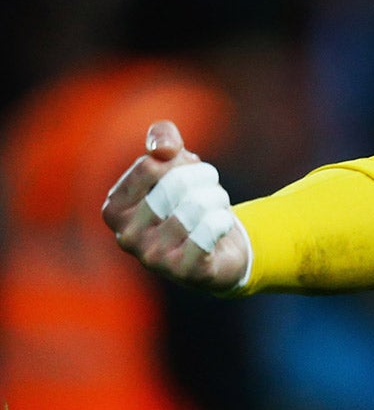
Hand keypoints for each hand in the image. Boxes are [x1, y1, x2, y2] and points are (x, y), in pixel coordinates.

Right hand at [102, 121, 249, 294]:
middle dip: (203, 177)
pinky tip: (222, 224)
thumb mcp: (174, 162)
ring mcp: (153, 257)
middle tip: (210, 184)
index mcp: (114, 209)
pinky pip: (210, 231)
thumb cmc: (188, 201)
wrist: (218, 250)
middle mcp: (126, 236)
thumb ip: (162, 138)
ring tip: (218, 203)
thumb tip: (164, 148)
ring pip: (196, 207)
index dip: (180, 161)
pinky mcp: (184, 272)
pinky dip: (223, 220)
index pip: (150, 166)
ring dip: (217, 197)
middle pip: (175, 185)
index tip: (189, 168)